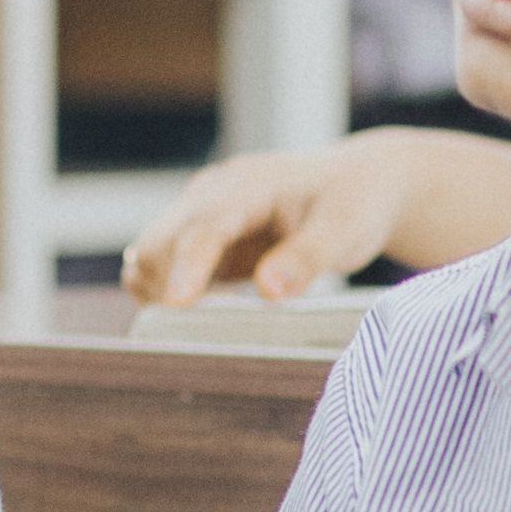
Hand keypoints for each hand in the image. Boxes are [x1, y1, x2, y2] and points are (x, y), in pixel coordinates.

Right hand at [122, 133, 424, 304]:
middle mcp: (212, 194)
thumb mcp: (347, 229)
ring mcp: (200, 214)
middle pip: (159, 242)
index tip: (177, 304)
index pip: (205, 227)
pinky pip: (162, 268)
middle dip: (168, 284)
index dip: (188, 266)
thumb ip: (307, 258)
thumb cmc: (356, 203)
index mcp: (249, 184)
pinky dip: (169, 293)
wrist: (360, 183)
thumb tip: (268, 291)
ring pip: (150, 257)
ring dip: (162, 291)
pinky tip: (207, 312)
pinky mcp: (199, 237)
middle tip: (208, 328)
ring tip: (209, 321)